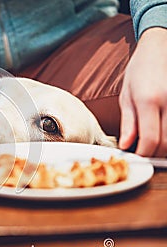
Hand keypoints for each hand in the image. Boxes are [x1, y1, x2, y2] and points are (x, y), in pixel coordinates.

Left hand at [119, 27, 166, 156]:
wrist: (160, 47)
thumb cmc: (140, 69)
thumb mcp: (126, 96)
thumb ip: (128, 123)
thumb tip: (126, 145)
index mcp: (148, 100)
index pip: (150, 139)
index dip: (143, 154)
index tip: (136, 156)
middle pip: (166, 143)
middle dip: (154, 153)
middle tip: (143, 152)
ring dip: (165, 146)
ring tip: (152, 142)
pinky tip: (162, 131)